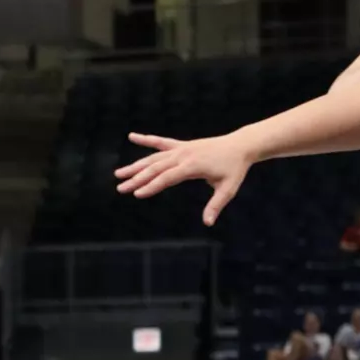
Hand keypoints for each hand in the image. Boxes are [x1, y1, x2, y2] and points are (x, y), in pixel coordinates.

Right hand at [115, 133, 253, 225]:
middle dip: (137, 179)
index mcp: (193, 166)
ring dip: (136, 165)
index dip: (152, 186)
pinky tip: (132, 136)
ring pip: (154, 157)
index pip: (167, 177)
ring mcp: (181, 149)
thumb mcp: (228, 188)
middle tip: (121, 188)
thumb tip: (208, 223)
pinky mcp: (181, 145)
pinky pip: (160, 142)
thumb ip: (216, 205)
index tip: (137, 194)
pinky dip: (146, 139)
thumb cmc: (234, 169)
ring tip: (119, 173)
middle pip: (155, 168)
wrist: (240, 146)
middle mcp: (183, 155)